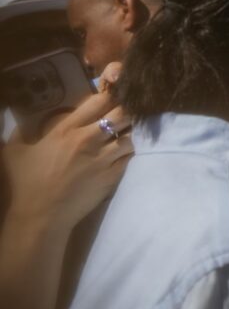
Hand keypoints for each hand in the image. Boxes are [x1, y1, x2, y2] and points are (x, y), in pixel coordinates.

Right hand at [2, 63, 132, 232]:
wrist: (40, 216)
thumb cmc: (26, 183)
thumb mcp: (15, 151)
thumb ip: (19, 130)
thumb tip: (16, 116)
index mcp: (65, 130)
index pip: (98, 101)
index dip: (111, 93)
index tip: (116, 91)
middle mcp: (87, 140)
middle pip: (122, 114)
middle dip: (129, 109)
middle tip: (131, 109)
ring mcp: (103, 159)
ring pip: (131, 135)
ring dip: (132, 131)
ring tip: (132, 130)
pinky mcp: (113, 176)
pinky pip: (131, 156)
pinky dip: (132, 150)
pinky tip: (129, 148)